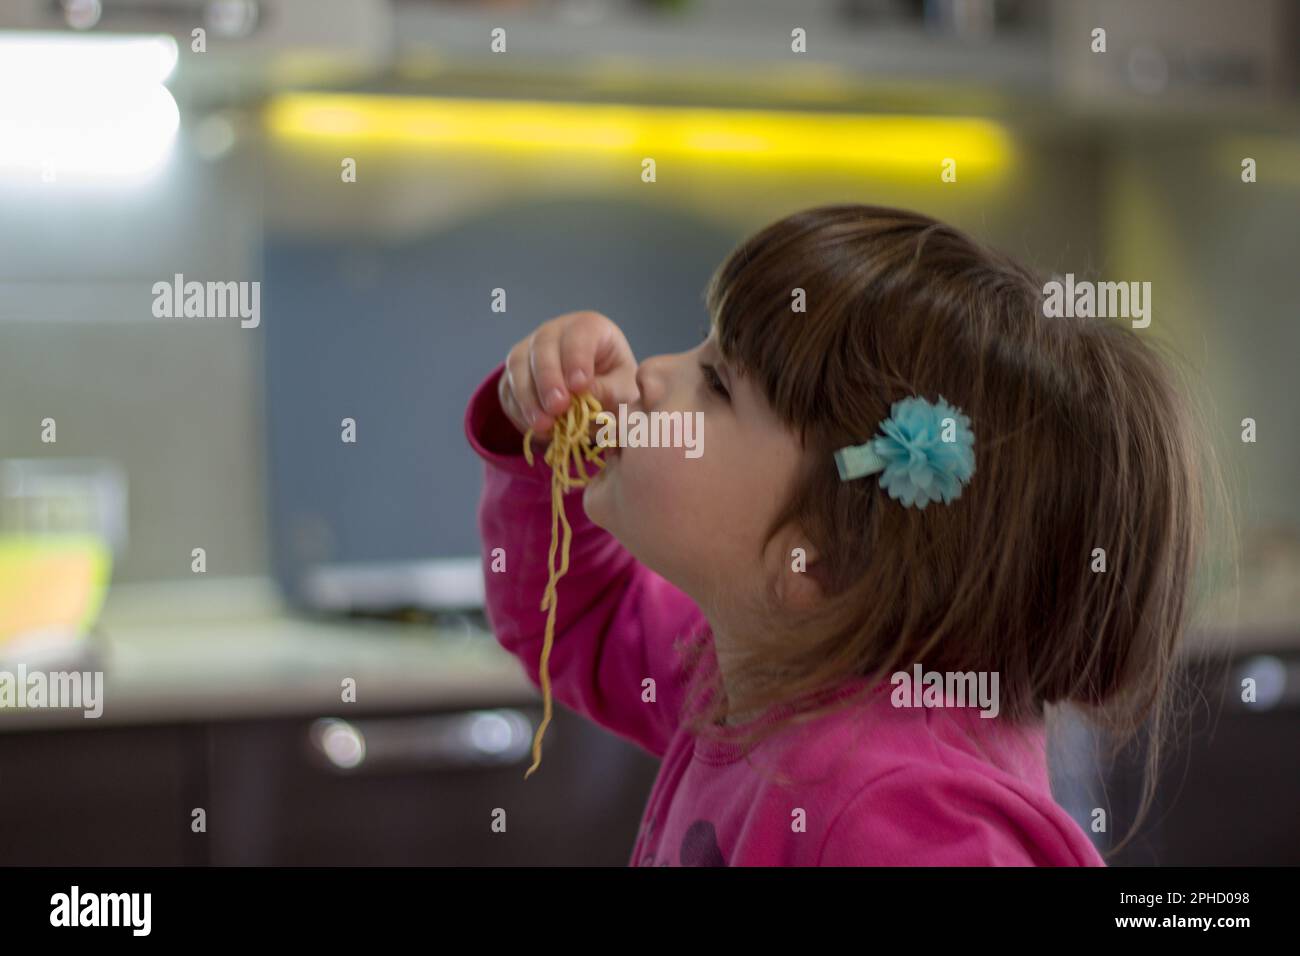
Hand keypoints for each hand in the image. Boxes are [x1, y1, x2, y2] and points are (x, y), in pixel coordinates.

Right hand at [498, 310, 638, 439]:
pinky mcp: (514, 373)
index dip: (577, 358)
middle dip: (548, 379)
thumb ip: (607, 391)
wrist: (596, 396)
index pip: (579, 333)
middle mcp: (555, 331)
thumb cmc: (615, 386)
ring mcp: (530, 349)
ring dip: (528, 397)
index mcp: (589, 327)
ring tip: (544, 425)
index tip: (580, 385)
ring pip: (518, 364)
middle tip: (557, 408)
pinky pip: (507, 387)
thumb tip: (583, 396)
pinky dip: (519, 409)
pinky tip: (535, 427)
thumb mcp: (623, 389)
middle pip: (542, 345)